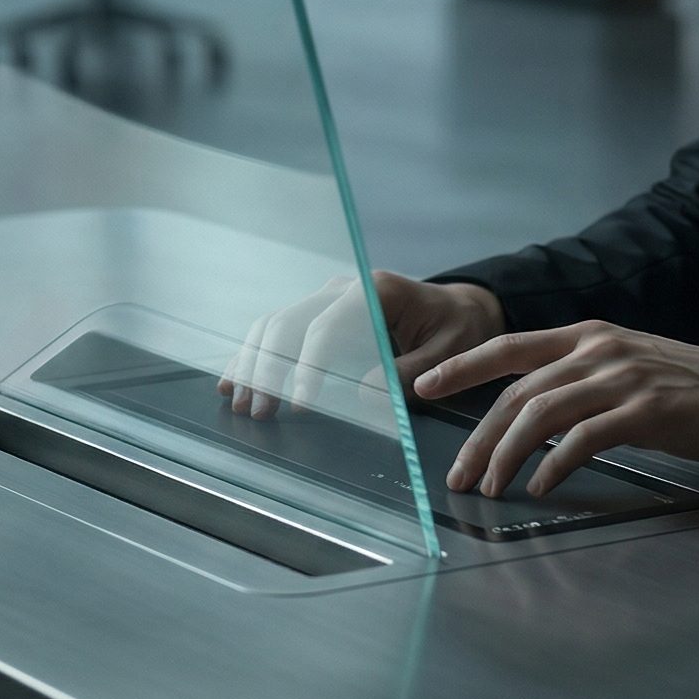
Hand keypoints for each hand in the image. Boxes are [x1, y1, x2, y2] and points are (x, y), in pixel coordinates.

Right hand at [219, 271, 504, 416]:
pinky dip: (256, 356)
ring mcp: (329, 298)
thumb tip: (365, 394)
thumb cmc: (460, 330)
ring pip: (275, 324)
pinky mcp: (322, 314)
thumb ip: (411, 372)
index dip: (307, 365)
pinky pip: (280, 330)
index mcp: (376, 291)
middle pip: (289, 321)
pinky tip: (236, 382)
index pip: (327, 325)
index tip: (299, 403)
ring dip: (254, 363)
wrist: (462, 310)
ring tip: (243, 404)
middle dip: (269, 367)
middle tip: (260, 411)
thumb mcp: (449, 352)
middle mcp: (345, 287)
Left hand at [413, 320, 698, 499]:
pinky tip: (541, 486)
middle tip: (458, 473)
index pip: (510, 347)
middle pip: (518, 391)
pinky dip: (555, 465)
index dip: (463, 367)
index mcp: (589, 335)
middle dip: (479, 436)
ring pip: (541, 414)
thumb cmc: (687, 386)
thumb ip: (581, 377)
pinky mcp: (644, 410)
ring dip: (507, 455)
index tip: (424, 386)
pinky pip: (583, 439)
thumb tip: (530, 412)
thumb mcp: (626, 363)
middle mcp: (598, 349)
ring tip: (490, 487)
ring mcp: (621, 378)